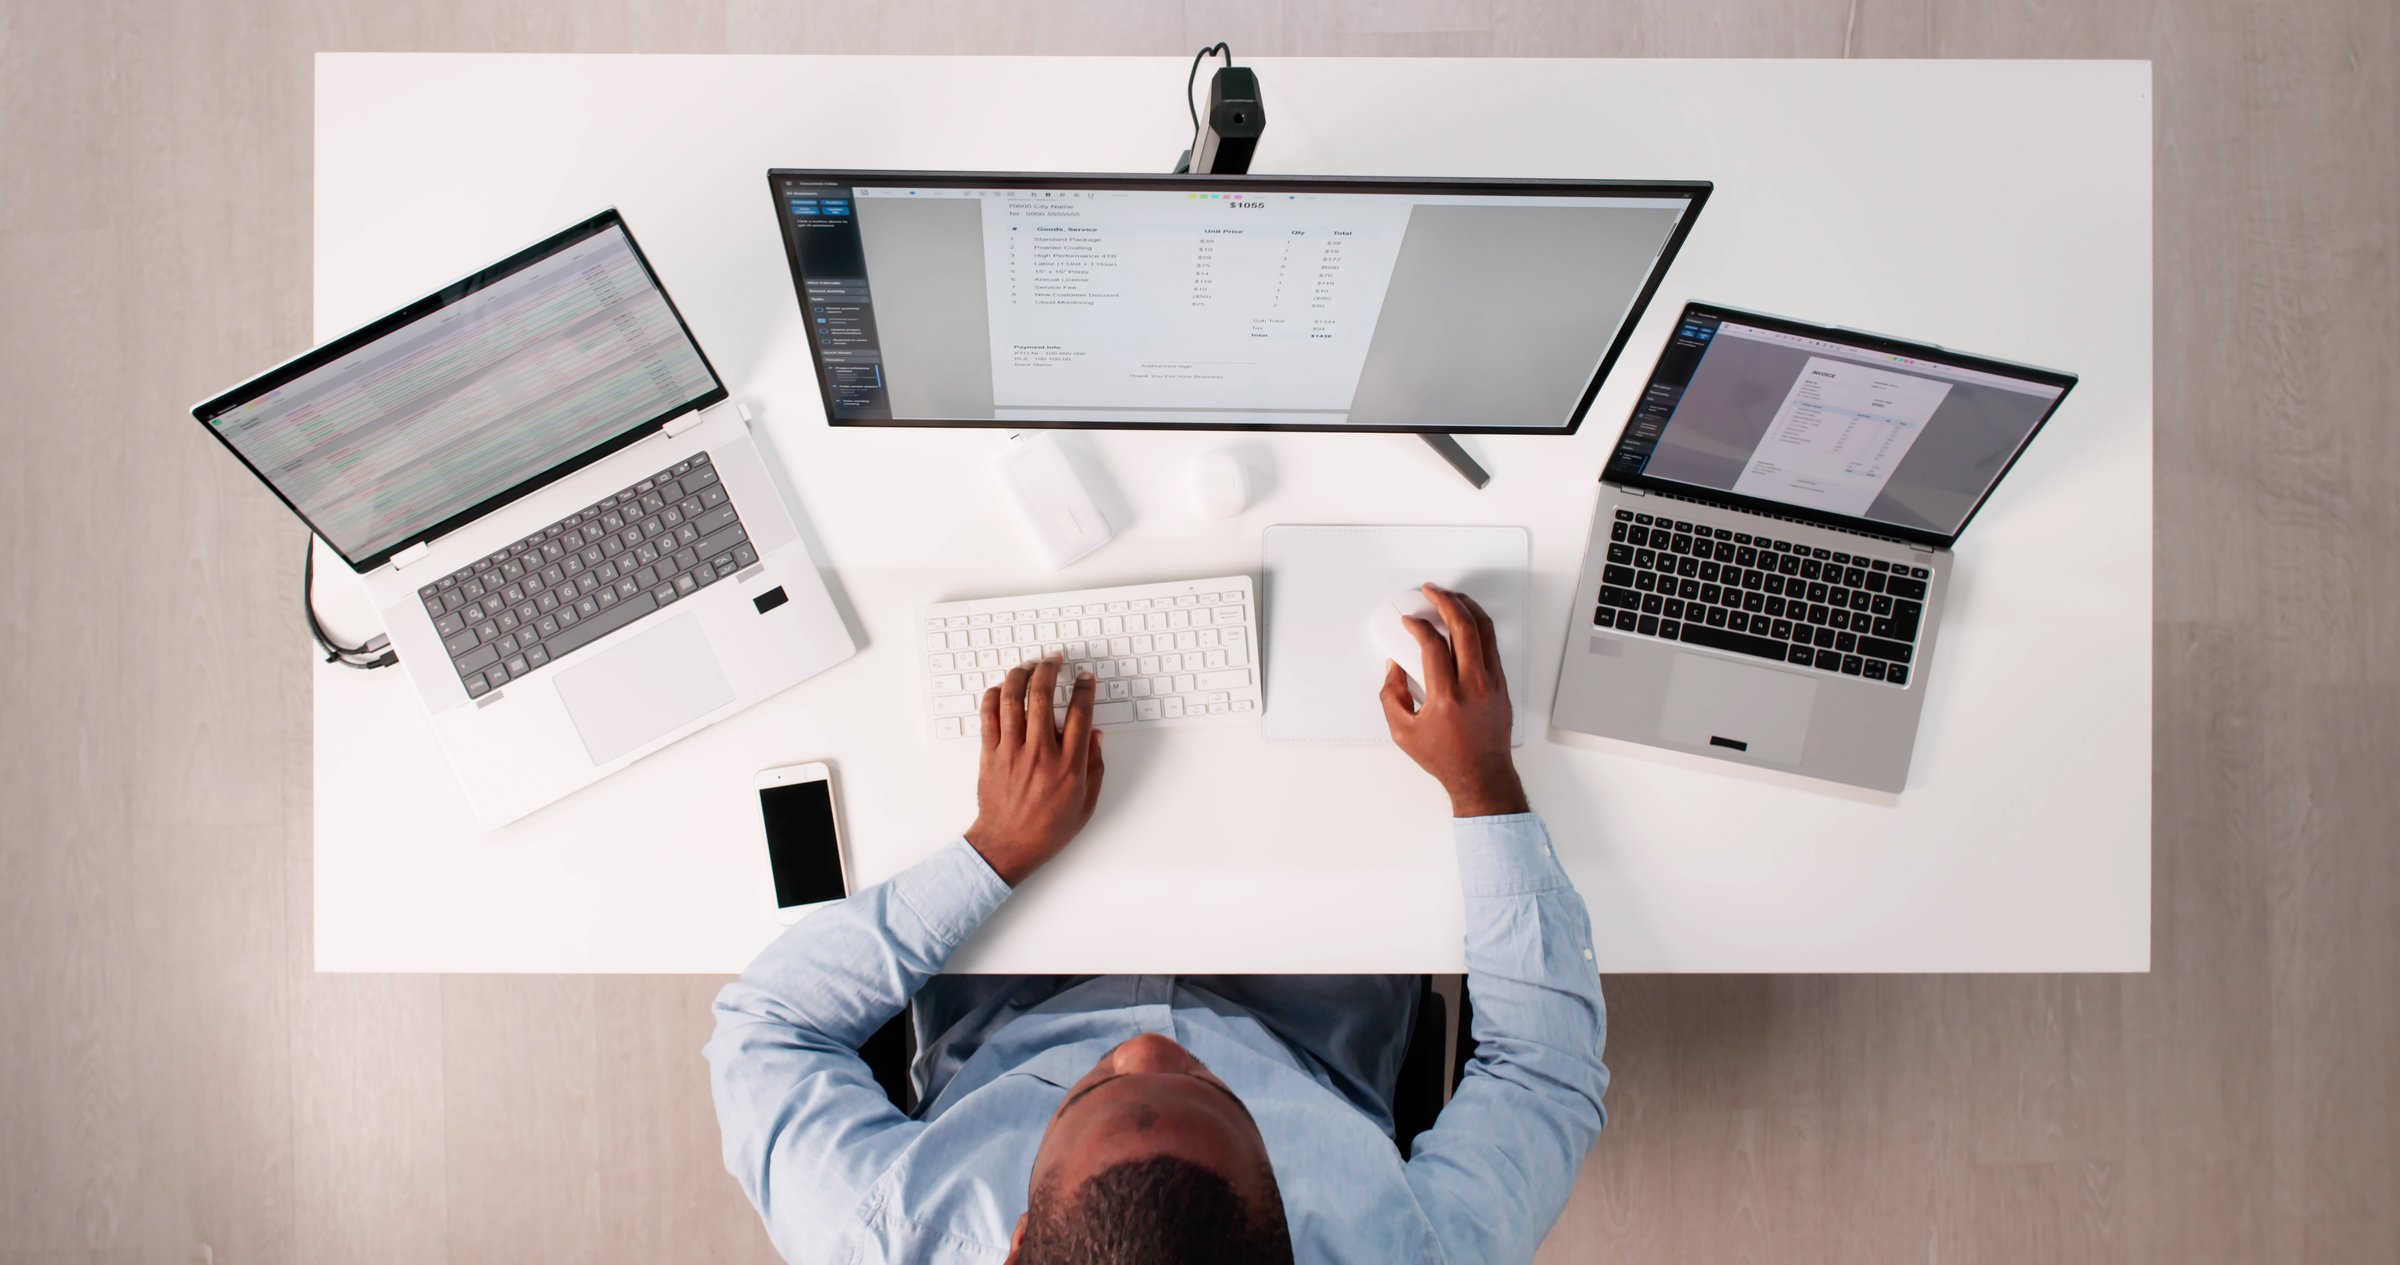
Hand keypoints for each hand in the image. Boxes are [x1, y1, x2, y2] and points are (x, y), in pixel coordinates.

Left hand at [965, 653, 1106, 885]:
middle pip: (1042, 696)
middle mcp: (1040, 753)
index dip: (1084, 689)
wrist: (1008, 845)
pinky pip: (988, 716)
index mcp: (1068, 765)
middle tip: (1054, 660)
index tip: (1086, 678)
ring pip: (1012, 700)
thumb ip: (1094, 766)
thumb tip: (1095, 734)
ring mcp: (1012, 752)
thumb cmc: (1047, 828)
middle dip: (1050, 670)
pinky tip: (1002, 688)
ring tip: (1028, 665)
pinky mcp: (990, 755)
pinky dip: (994, 696)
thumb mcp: (1086, 802)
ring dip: (1021, 675)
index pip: (1079, 713)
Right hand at [1379, 584, 1527, 817]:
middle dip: (1445, 601)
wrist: (1482, 776)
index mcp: (1447, 698)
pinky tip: (1467, 623)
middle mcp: (1474, 686)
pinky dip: (1479, 627)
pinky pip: (1492, 646)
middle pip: (1464, 627)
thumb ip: (1392, 695)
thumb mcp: (1403, 732)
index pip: (1433, 645)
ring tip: (1452, 597)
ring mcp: (1493, 684)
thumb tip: (1393, 667)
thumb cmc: (1446, 758)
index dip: (1418, 626)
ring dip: (1467, 608)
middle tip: (1432, 591)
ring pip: (1485, 631)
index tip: (1409, 622)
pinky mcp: (1502, 685)